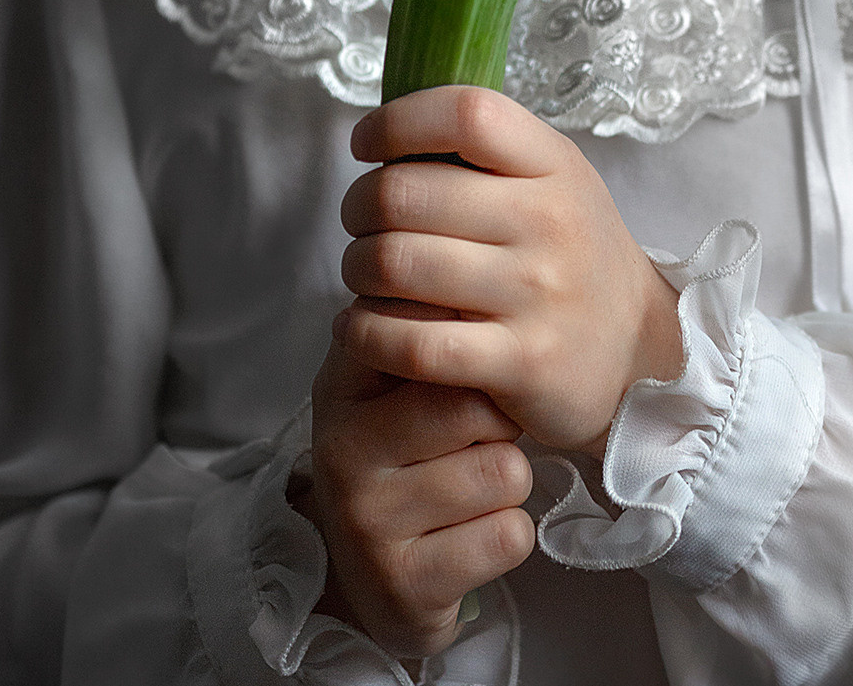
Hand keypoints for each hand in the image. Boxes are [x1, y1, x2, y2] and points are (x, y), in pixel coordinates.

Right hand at [303, 343, 533, 661]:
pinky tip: (469, 537)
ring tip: (470, 488)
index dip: (473, 345)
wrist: (378, 574)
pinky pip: (509, 537)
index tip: (479, 356)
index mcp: (343, 383)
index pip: (426, 332)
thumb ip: (429, 324)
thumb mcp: (399, 380)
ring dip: (509, 482)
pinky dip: (507, 534)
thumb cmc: (407, 453)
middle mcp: (343, 449)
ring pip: (505, 473)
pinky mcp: (403, 586)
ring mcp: (367, 522)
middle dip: (500, 423)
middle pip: (475, 407)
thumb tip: (477, 267)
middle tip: (477, 438)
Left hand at [341, 86, 684, 453]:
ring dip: (356, 270)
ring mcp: (537, 294)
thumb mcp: (554, 179)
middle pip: (406, 193)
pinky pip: (413, 344)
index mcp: (554, 165)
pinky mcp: (523, 363)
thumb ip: (488, 149)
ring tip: (363, 274)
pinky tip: (363, 327)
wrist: (640, 347)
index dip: (397, 121)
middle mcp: (549, 222)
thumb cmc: (572, 251)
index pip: (465, 114)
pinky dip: (367, 333)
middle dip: (358, 206)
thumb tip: (392, 128)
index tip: (368, 144)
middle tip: (359, 222)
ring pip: (396, 266)